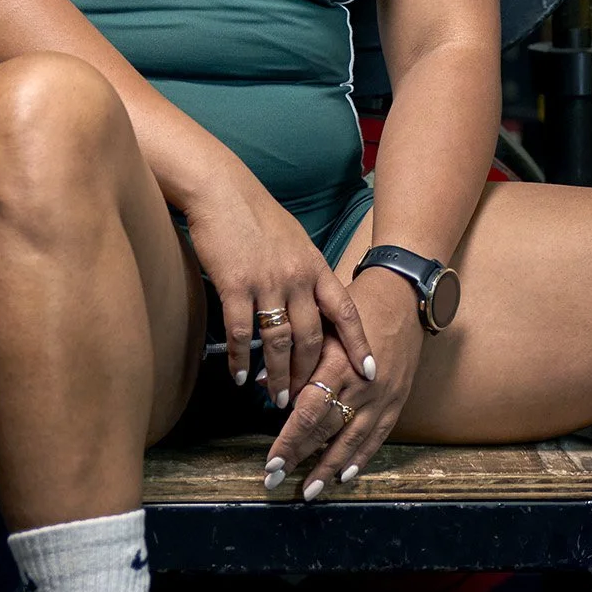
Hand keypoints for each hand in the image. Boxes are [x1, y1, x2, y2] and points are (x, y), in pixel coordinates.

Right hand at [183, 171, 376, 409]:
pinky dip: (242, 359)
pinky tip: (242, 376)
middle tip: (308, 401)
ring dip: (279, 375)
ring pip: (279, 342)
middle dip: (311, 374)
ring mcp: (266, 282)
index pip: (345, 312)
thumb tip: (315, 302)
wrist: (221, 190)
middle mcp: (297, 277)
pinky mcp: (235, 284)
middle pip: (311, 337)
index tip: (370, 372)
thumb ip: (307, 272)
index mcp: (315, 266)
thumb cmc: (257, 215)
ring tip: (278, 399)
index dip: (359, 344)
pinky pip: (241, 331)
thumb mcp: (295, 241)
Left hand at [264, 267, 422, 498]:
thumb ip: (294, 357)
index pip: (308, 411)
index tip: (270, 461)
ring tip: (308, 491)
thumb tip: (262, 384)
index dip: (289, 439)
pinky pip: (377, 437)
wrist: (404, 300)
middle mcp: (361, 384)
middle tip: (274, 479)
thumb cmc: (357, 309)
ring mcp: (382, 396)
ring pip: (351, 440)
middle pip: (325, 429)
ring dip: (328, 468)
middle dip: (298, 456)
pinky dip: (360, 458)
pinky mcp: (396, 402)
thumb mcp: (322, 326)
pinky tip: (344, 476)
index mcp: (338, 363)